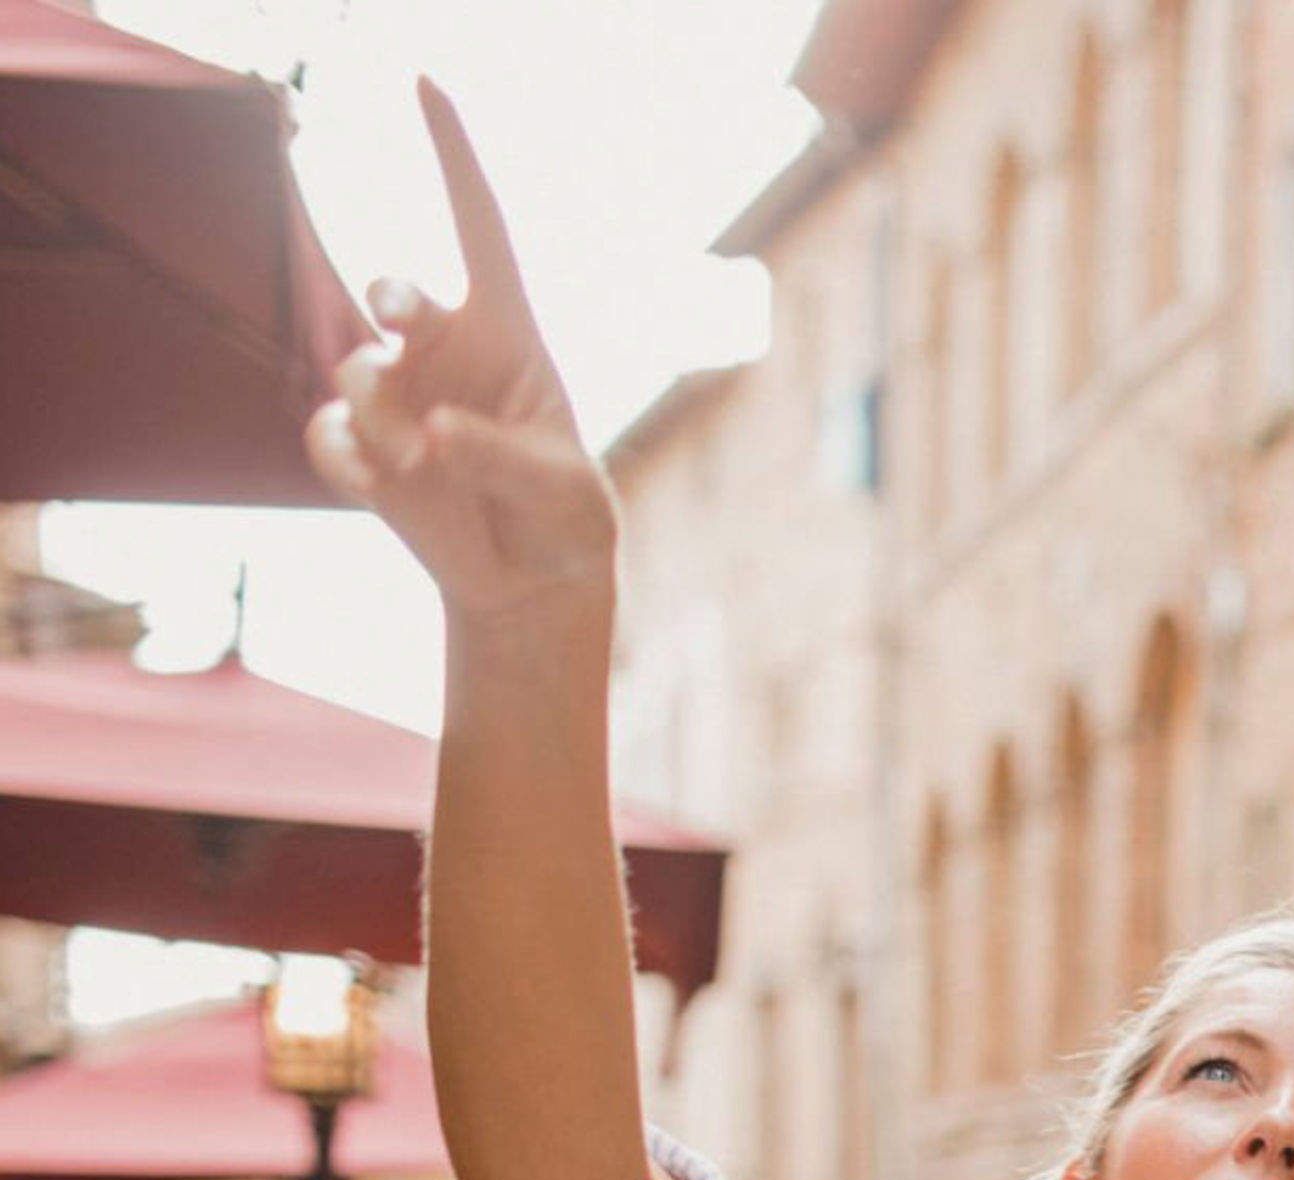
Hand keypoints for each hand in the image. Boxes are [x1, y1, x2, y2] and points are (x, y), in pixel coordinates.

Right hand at [305, 82, 616, 624]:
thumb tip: (431, 432)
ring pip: (358, 378)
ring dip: (391, 429)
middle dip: (392, 299)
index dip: (452, 156)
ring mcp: (392, 391)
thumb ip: (505, 458)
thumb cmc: (562, 518)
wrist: (526, 580)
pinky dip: (355, 471)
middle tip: (402, 314)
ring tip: (433, 474)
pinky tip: (388, 495)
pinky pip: (329, 440)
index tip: (426, 83)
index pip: (477, 225)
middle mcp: (441, 348)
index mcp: (504, 331)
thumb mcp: (562, 494)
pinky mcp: (357, 444)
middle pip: (393, 293)